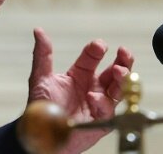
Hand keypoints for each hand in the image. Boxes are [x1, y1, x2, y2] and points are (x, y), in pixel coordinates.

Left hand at [28, 28, 133, 153]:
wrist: (40, 132)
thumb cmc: (41, 107)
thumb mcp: (40, 77)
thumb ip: (42, 54)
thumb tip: (39, 31)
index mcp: (79, 75)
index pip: (92, 57)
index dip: (97, 49)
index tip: (99, 45)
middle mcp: (92, 88)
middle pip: (115, 71)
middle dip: (123, 61)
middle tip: (124, 52)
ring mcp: (98, 104)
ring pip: (119, 89)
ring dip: (122, 79)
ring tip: (118, 71)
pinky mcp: (101, 121)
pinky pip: (108, 110)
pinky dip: (102, 102)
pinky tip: (93, 97)